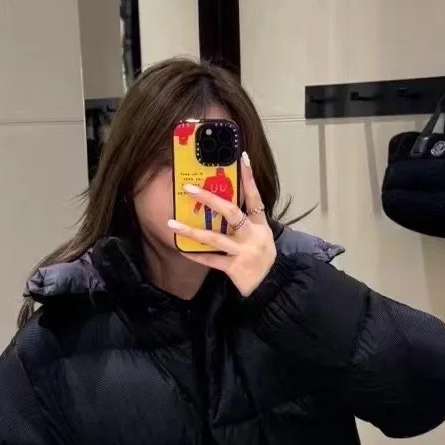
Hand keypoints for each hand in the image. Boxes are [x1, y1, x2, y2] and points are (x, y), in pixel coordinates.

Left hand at [168, 152, 276, 296]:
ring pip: (215, 237)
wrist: (272, 285)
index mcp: (260, 225)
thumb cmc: (260, 257)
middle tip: (190, 188)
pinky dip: (197, 255)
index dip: (249, 177)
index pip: (254, 196)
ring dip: (192, 230)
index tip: (242, 158)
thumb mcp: (259, 236)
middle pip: (232, 212)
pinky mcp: (236, 268)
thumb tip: (219, 204)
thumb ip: (245, 222)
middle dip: (210, 199)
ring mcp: (244, 252)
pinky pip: (212, 260)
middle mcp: (253, 235)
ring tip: (172, 223)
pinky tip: (182, 249)